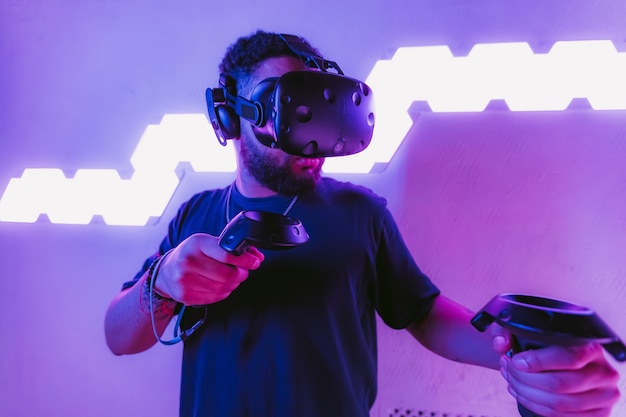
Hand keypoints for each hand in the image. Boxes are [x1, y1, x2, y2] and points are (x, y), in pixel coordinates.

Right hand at [152, 233, 263, 305]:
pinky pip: (215, 297)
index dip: (245, 260)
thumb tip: (257, 257)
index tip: (254, 262)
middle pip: (228, 275)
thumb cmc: (191, 254)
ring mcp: (184, 280)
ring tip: (230, 278)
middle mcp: (188, 261)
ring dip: (233, 284)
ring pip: (223, 288)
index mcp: (196, 243)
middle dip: (241, 274)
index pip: (227, 254)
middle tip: (242, 271)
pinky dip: (223, 293)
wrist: (167, 270)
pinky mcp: (185, 296)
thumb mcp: (208, 243)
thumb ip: (232, 248)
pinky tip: (220, 286)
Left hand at [492, 329, 620, 415]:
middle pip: (560, 383)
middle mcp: (603, 371)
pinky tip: (521, 393)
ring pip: (560, 403)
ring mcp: (603, 395)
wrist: (566, 358)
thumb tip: (500, 343)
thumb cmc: (546, 343)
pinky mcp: (597, 413)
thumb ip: (510, 330)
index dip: (538, 361)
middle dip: (524, 379)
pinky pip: (563, 416)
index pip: (569, 356)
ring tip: (510, 381)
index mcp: (592, 346)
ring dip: (526, 394)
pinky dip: (536, 406)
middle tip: (507, 369)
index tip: (515, 360)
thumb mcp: (529, 328)